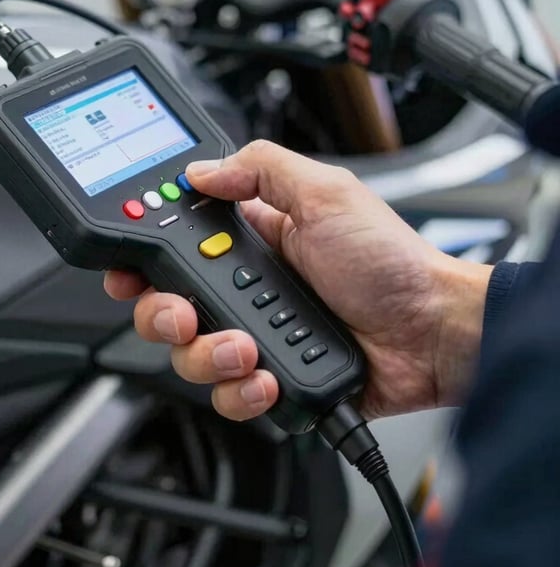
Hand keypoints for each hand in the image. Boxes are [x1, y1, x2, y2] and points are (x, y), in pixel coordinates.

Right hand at [105, 141, 491, 421]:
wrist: (434, 333)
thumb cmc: (391, 262)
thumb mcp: (327, 194)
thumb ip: (261, 169)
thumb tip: (201, 169)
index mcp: (252, 241)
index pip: (175, 248)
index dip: (143, 262)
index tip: (131, 271)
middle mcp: (247, 291)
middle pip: (168, 308)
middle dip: (164, 315)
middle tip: (185, 313)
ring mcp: (259, 337)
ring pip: (192, 357)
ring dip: (209, 355)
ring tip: (248, 347)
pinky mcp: (274, 378)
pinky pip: (232, 397)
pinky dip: (243, 392)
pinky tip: (269, 376)